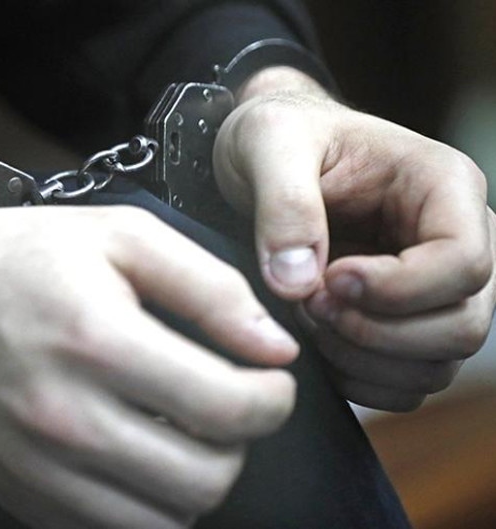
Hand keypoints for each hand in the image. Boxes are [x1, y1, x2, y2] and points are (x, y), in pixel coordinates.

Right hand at [0, 198, 297, 527]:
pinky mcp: (21, 495)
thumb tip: (274, 347)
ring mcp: (37, 467)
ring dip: (197, 477)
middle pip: (204, 477)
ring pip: (166, 519)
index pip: (225, 408)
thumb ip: (209, 287)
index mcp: (94, 339)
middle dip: (240, 442)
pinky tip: (139, 451)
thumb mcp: (120, 236)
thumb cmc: (17, 258)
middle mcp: (62, 417)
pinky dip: (148, 502)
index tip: (270, 380)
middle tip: (230, 403)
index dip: (272, 399)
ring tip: (185, 428)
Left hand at [214, 66, 495, 410]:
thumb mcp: (267, 143)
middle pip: (462, 325)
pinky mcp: (405, 322)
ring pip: (437, 364)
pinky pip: (406, 382)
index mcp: (443, 186)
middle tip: (309, 306)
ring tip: (307, 320)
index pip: (464, 263)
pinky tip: (317, 348)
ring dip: (364, 360)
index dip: (396, 289)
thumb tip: (300, 283)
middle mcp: (455, 241)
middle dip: (376, 332)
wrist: (269, 160)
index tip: (327, 282)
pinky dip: (361, 380)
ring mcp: (434, 289)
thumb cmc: (280, 137)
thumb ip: (284, 204)